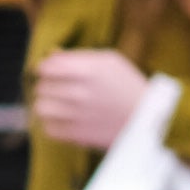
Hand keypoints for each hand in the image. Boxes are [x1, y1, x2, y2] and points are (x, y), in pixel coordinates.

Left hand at [26, 45, 149, 155]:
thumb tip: (51, 54)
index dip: (45, 68)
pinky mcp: (78, 135)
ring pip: (41, 108)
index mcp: (88, 70)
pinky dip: (52, 124)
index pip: (46, 67)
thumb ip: (79, 56)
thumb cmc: (128, 85)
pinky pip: (49, 129)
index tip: (52, 72)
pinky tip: (63, 119)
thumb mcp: (109, 61)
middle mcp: (80, 92)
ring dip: (47, 105)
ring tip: (58, 104)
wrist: (149, 119)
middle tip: (59, 89)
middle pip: (41, 87)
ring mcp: (77, 115)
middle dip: (48, 86)